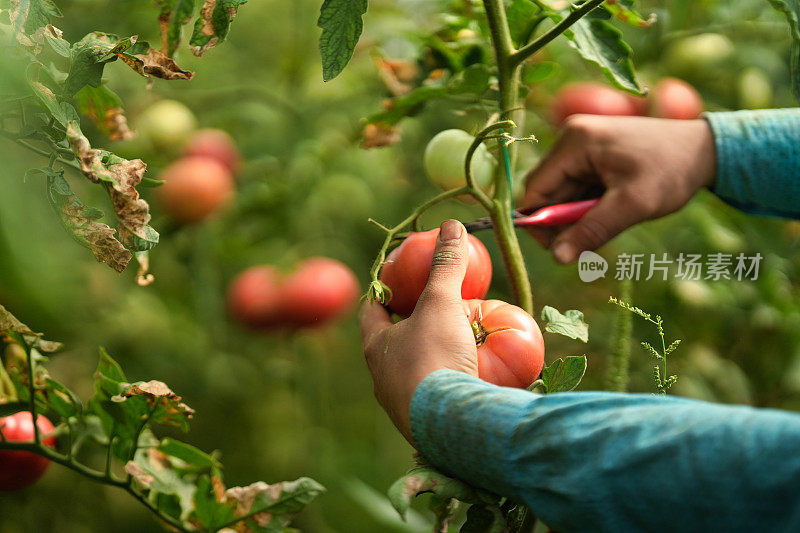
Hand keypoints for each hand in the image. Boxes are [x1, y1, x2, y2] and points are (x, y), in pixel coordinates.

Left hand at [359, 220, 477, 444]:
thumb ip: (446, 265)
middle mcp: (384, 379)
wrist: (450, 426)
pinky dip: (452, 379)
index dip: (382, 292)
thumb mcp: (441, 303)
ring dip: (432, 354)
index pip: (371, 312)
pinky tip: (474, 372)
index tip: (396, 279)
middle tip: (432, 305)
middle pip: (394, 342)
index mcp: (375, 349)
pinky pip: (439, 394)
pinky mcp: (429, 423)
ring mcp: (405, 404)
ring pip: (416, 370)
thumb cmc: (434, 358)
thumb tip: (451, 227)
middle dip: (410, 325)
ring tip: (456, 337)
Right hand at [524, 115, 716, 262]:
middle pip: (547, 192)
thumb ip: (592, 230)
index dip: (540, 223)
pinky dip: (588, 207)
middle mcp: (572, 139)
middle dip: (563, 221)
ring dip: (578, 216)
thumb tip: (557, 258)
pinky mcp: (593, 155)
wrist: (706, 149)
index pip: (535, 189)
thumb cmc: (671, 171)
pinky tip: (612, 211)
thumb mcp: (633, 205)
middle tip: (589, 243)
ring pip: (562, 193)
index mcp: (574, 142)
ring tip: (611, 222)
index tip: (559, 250)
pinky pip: (577, 188)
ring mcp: (581, 145)